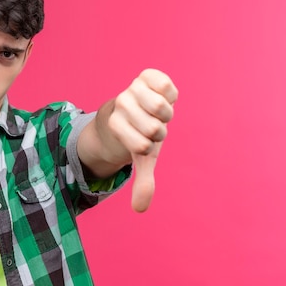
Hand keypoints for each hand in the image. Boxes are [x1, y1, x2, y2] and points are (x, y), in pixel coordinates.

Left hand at [108, 69, 178, 211]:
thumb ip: (143, 183)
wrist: (134, 108)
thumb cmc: (138, 136)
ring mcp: (132, 88)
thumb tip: (139, 210)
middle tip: (150, 126)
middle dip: (160, 131)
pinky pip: (167, 85)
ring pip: (162, 107)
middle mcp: (120, 104)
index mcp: (115, 125)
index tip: (142, 140)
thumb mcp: (142, 159)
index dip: (150, 146)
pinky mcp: (146, 75)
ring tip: (156, 113)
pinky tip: (162, 96)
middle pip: (155, 128)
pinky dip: (171, 94)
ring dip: (166, 114)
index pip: (143, 146)